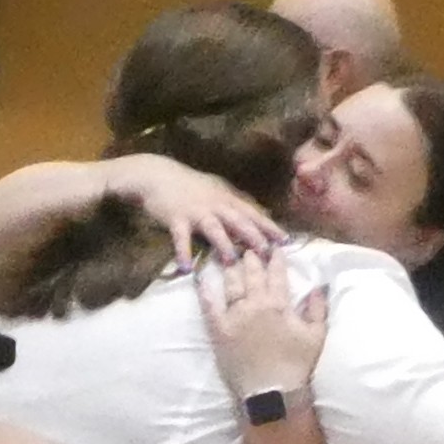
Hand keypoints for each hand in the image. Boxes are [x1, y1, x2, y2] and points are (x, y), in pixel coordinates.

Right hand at [100, 154, 281, 263]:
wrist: (157, 175)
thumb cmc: (187, 184)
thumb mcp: (215, 189)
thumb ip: (232, 203)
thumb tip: (255, 213)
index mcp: (225, 198)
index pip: (252, 212)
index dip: (269, 226)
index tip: (285, 239)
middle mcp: (215, 204)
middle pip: (238, 220)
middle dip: (253, 236)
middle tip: (266, 253)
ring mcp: (195, 211)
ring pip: (213, 228)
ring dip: (222, 244)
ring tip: (231, 261)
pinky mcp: (176, 218)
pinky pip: (181, 237)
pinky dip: (183, 252)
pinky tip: (185, 268)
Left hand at [195, 248, 331, 412]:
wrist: (271, 392)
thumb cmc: (296, 365)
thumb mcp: (316, 335)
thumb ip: (318, 308)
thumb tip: (318, 287)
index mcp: (278, 304)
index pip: (276, 274)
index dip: (276, 259)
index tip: (275, 248)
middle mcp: (254, 304)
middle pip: (251, 274)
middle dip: (251, 258)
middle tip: (249, 247)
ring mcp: (234, 316)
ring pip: (231, 284)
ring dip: (231, 268)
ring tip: (228, 256)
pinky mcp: (218, 330)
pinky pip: (209, 306)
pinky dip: (204, 291)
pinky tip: (200, 279)